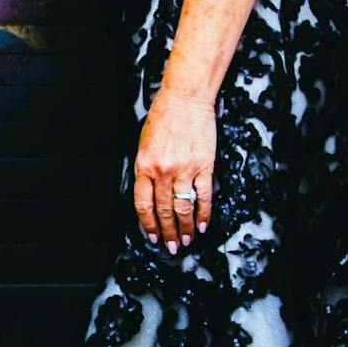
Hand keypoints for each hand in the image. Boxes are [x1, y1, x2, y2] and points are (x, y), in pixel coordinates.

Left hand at [134, 83, 215, 252]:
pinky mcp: (204, 166)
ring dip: (185, 228)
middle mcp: (163, 171)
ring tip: (187, 240)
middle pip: (164, 210)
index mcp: (144, 166)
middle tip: (171, 246)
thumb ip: (146, 171)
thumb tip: (150, 197)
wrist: (185, 99)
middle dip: (167, 232)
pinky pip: (203, 196)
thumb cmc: (163, 118)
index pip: (143, 205)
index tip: (151, 237)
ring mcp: (184, 169)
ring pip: (184, 207)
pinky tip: (203, 225)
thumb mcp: (143, 145)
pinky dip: (203, 214)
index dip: (147, 225)